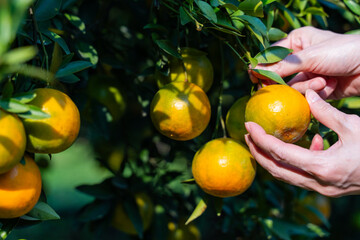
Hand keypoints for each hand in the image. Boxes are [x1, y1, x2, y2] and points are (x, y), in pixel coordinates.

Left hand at [245, 89, 359, 196]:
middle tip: (247, 135)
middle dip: (258, 153)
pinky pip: (302, 175)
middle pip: (276, 169)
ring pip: (286, 175)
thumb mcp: (354, 126)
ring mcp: (321, 188)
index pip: (280, 153)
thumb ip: (327, 111)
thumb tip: (307, 93)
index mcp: (322, 167)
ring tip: (261, 141)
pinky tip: (309, 143)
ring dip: (271, 159)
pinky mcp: (326, 187)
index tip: (248, 125)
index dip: (261, 139)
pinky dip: (296, 161)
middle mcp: (317, 182)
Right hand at [250, 26, 359, 98]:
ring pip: (293, 88)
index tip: (254, 78)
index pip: (271, 56)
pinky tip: (330, 85)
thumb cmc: (342, 52)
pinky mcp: (317, 89)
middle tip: (287, 85)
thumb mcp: (309, 57)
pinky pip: (306, 95)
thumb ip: (281, 66)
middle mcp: (300, 58)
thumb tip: (254, 70)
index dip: (262, 67)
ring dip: (308, 86)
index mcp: (296, 42)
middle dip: (288, 81)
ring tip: (323, 81)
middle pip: (279, 75)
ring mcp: (308, 74)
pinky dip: (317, 93)